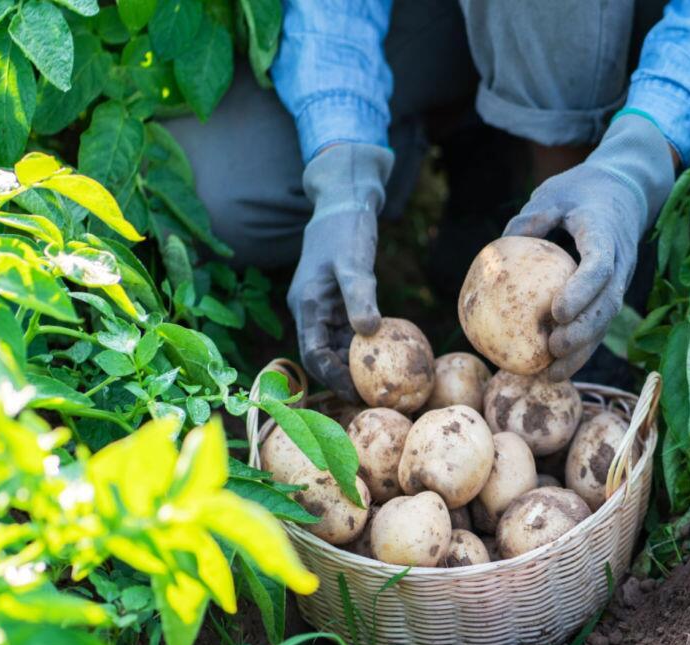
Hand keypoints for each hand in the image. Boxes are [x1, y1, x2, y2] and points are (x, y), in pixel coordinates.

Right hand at [287, 144, 393, 399]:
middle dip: (342, 379)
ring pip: (333, 347)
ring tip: (378, 385)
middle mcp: (309, 310)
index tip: (359, 392)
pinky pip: (344, 333)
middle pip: (321, 357)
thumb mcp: (355, 261)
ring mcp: (321, 307)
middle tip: (372, 397)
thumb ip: (361, 295)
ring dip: (351, 366)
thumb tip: (369, 331)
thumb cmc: (347, 230)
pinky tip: (383, 356)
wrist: (343, 203)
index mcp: (307, 304)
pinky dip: (359, 347)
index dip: (333, 377)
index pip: (313, 354)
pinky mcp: (334, 302)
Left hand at [504, 113, 676, 381]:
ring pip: (605, 322)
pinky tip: (553, 371)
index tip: (557, 311)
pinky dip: (580, 350)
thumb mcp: (554, 193)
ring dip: (582, 351)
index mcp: (606, 234)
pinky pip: (598, 324)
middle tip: (552, 349)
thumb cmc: (582, 191)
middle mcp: (620, 262)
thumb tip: (497, 248)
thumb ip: (531, 217)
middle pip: (607, 304)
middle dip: (583, 332)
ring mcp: (620, 281)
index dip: (581, 291)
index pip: (600, 267)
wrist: (627, 191)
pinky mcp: (612, 293)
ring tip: (550, 375)